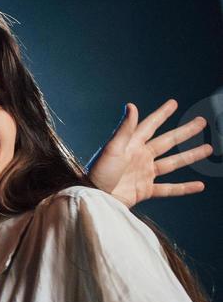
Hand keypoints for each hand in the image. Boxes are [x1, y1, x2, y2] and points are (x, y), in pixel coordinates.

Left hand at [87, 100, 209, 206]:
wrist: (93, 198)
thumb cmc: (98, 172)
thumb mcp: (112, 149)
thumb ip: (125, 129)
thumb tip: (131, 105)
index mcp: (131, 145)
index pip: (150, 126)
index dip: (161, 114)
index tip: (173, 103)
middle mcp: (139, 157)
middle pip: (167, 142)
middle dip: (184, 132)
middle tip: (201, 122)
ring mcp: (143, 174)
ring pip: (172, 163)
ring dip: (190, 156)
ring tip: (208, 149)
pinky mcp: (144, 190)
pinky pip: (169, 189)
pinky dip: (184, 188)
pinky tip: (199, 185)